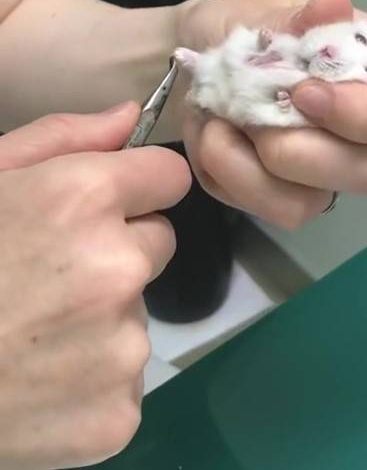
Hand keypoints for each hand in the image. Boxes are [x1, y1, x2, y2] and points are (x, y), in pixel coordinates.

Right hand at [0, 104, 190, 469]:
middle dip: (116, 253)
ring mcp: (122, 348)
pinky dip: (90, 383)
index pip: (170, 176)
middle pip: (157, 245)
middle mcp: (118, 268)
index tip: (107, 206)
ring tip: (30, 335)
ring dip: (100, 320)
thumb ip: (61, 137)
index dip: (137, 187)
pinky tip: (38, 384)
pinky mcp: (116, 416)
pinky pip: (123, 380)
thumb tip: (128, 116)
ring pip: (136, 314)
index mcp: (84, 199)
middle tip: (47, 279)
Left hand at [177, 0, 366, 228]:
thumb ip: (302, 19)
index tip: (305, 92)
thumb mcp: (265, 15)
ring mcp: (330, 173)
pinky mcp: (288, 199)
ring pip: (316, 201)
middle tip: (253, 109)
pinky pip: (273, 210)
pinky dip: (232, 173)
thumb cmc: (241, 32)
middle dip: (303, 148)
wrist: (191, 58)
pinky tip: (215, 137)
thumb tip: (335, 3)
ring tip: (223, 117)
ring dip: (255, 160)